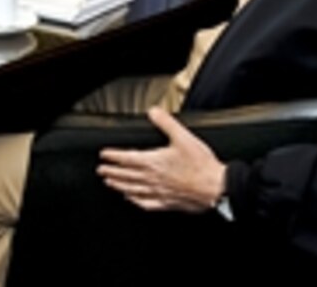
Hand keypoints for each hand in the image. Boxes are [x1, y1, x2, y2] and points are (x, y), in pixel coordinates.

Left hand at [97, 107, 225, 212]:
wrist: (216, 187)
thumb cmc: (201, 166)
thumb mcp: (183, 137)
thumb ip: (166, 123)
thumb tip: (154, 112)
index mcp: (154, 162)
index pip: (127, 158)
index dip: (113, 156)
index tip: (104, 155)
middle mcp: (153, 179)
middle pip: (126, 175)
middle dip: (111, 172)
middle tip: (101, 170)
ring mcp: (159, 192)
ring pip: (132, 189)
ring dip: (119, 186)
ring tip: (110, 183)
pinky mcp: (167, 203)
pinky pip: (146, 203)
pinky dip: (135, 200)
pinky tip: (131, 200)